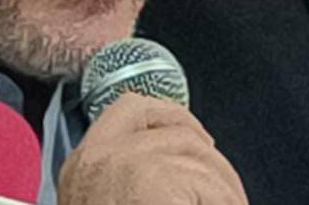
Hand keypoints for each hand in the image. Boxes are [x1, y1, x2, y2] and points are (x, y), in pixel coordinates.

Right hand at [58, 93, 246, 204]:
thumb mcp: (107, 197)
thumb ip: (124, 180)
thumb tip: (173, 169)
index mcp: (80, 168)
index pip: (124, 112)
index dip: (163, 114)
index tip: (190, 133)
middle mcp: (94, 157)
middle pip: (159, 115)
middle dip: (197, 136)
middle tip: (221, 178)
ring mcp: (121, 162)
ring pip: (193, 150)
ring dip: (222, 184)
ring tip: (228, 204)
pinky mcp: (149, 177)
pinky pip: (208, 181)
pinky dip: (226, 199)